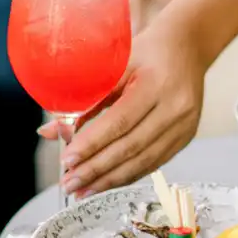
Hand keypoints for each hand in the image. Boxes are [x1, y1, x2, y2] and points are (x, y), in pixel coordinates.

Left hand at [38, 21, 206, 195]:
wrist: (187, 48)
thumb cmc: (148, 52)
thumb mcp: (114, 66)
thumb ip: (84, 99)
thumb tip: (50, 130)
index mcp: (155, 84)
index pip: (119, 121)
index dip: (92, 144)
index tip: (68, 160)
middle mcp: (175, 108)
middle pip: (131, 147)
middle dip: (96, 169)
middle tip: (69, 183)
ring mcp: (184, 126)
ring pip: (143, 161)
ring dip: (110, 179)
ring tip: (83, 190)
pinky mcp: (185, 138)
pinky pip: (153, 163)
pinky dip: (127, 175)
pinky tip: (106, 183)